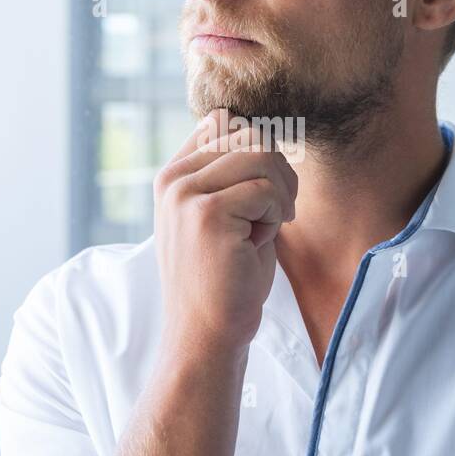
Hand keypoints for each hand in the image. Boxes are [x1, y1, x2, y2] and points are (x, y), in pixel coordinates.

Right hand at [153, 109, 298, 358]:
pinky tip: (261, 242)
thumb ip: (231, 172)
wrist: (208, 333)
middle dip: (278, 171)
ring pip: (261, 154)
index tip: (264, 193)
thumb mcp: (225, 214)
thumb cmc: (226, 278)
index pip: (224, 122)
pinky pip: (265, 189)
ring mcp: (185, 194)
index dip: (259, 151)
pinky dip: (277, 215)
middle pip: (249, 134)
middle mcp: (173, 179)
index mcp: (173, 175)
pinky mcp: (206, 214)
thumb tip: (252, 124)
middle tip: (278, 213)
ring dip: (281, 192)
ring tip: (270, 225)